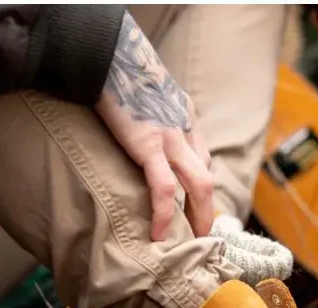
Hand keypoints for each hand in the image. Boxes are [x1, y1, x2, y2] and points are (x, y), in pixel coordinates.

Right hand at [95, 12, 212, 240]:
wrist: (110, 55)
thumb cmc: (121, 73)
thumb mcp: (149, 94)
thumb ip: (156, 115)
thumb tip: (145, 132)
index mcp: (185, 119)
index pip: (201, 160)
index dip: (199, 187)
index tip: (195, 208)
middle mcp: (185, 131)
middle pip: (205, 178)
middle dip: (207, 210)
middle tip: (202, 236)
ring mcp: (171, 139)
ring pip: (197, 186)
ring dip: (198, 216)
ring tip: (191, 242)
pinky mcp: (149, 146)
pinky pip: (164, 188)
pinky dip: (166, 213)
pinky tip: (160, 232)